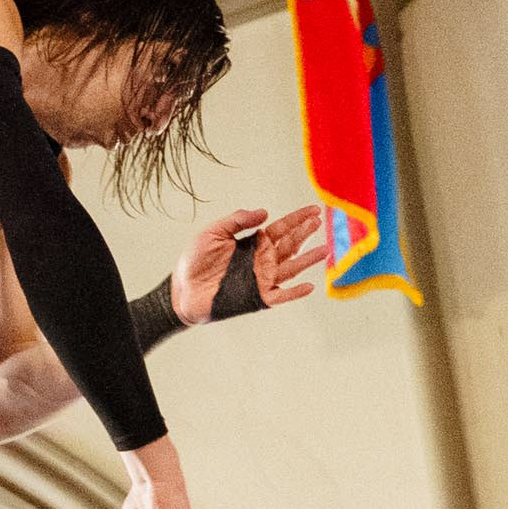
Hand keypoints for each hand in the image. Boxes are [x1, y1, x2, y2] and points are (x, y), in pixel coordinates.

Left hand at [171, 203, 332, 323]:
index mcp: (253, 243)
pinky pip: (281, 295)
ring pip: (291, 268)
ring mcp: (262, 279)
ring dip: (308, 260)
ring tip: (325, 251)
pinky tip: (310, 286)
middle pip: (290, 245)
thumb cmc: (195, 260)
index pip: (281, 228)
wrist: (183, 290)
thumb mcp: (213, 232)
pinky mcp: (257, 298)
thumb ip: (237, 220)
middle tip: (319, 222)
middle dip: (305, 233)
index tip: (315, 210)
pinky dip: (295, 292)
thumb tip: (265, 212)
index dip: (298, 219)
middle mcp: (262, 260)